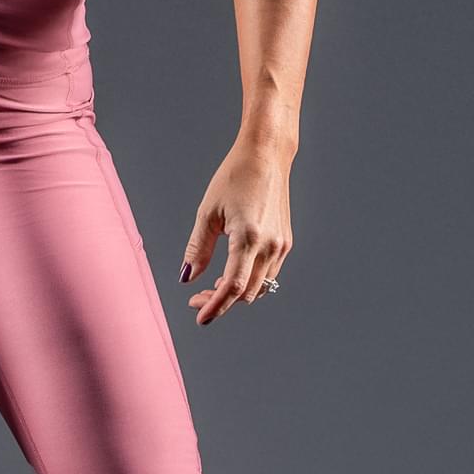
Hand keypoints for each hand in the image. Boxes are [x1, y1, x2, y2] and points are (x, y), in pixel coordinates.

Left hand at [178, 139, 292, 325]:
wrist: (267, 156)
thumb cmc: (235, 177)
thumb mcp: (208, 212)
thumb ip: (198, 248)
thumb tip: (187, 276)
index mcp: (249, 238)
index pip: (233, 286)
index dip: (215, 305)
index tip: (200, 317)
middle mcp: (270, 246)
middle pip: (247, 293)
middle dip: (222, 302)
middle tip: (197, 299)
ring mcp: (281, 245)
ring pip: (260, 287)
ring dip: (237, 294)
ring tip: (212, 288)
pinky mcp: (285, 241)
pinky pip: (269, 273)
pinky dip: (251, 281)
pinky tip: (233, 274)